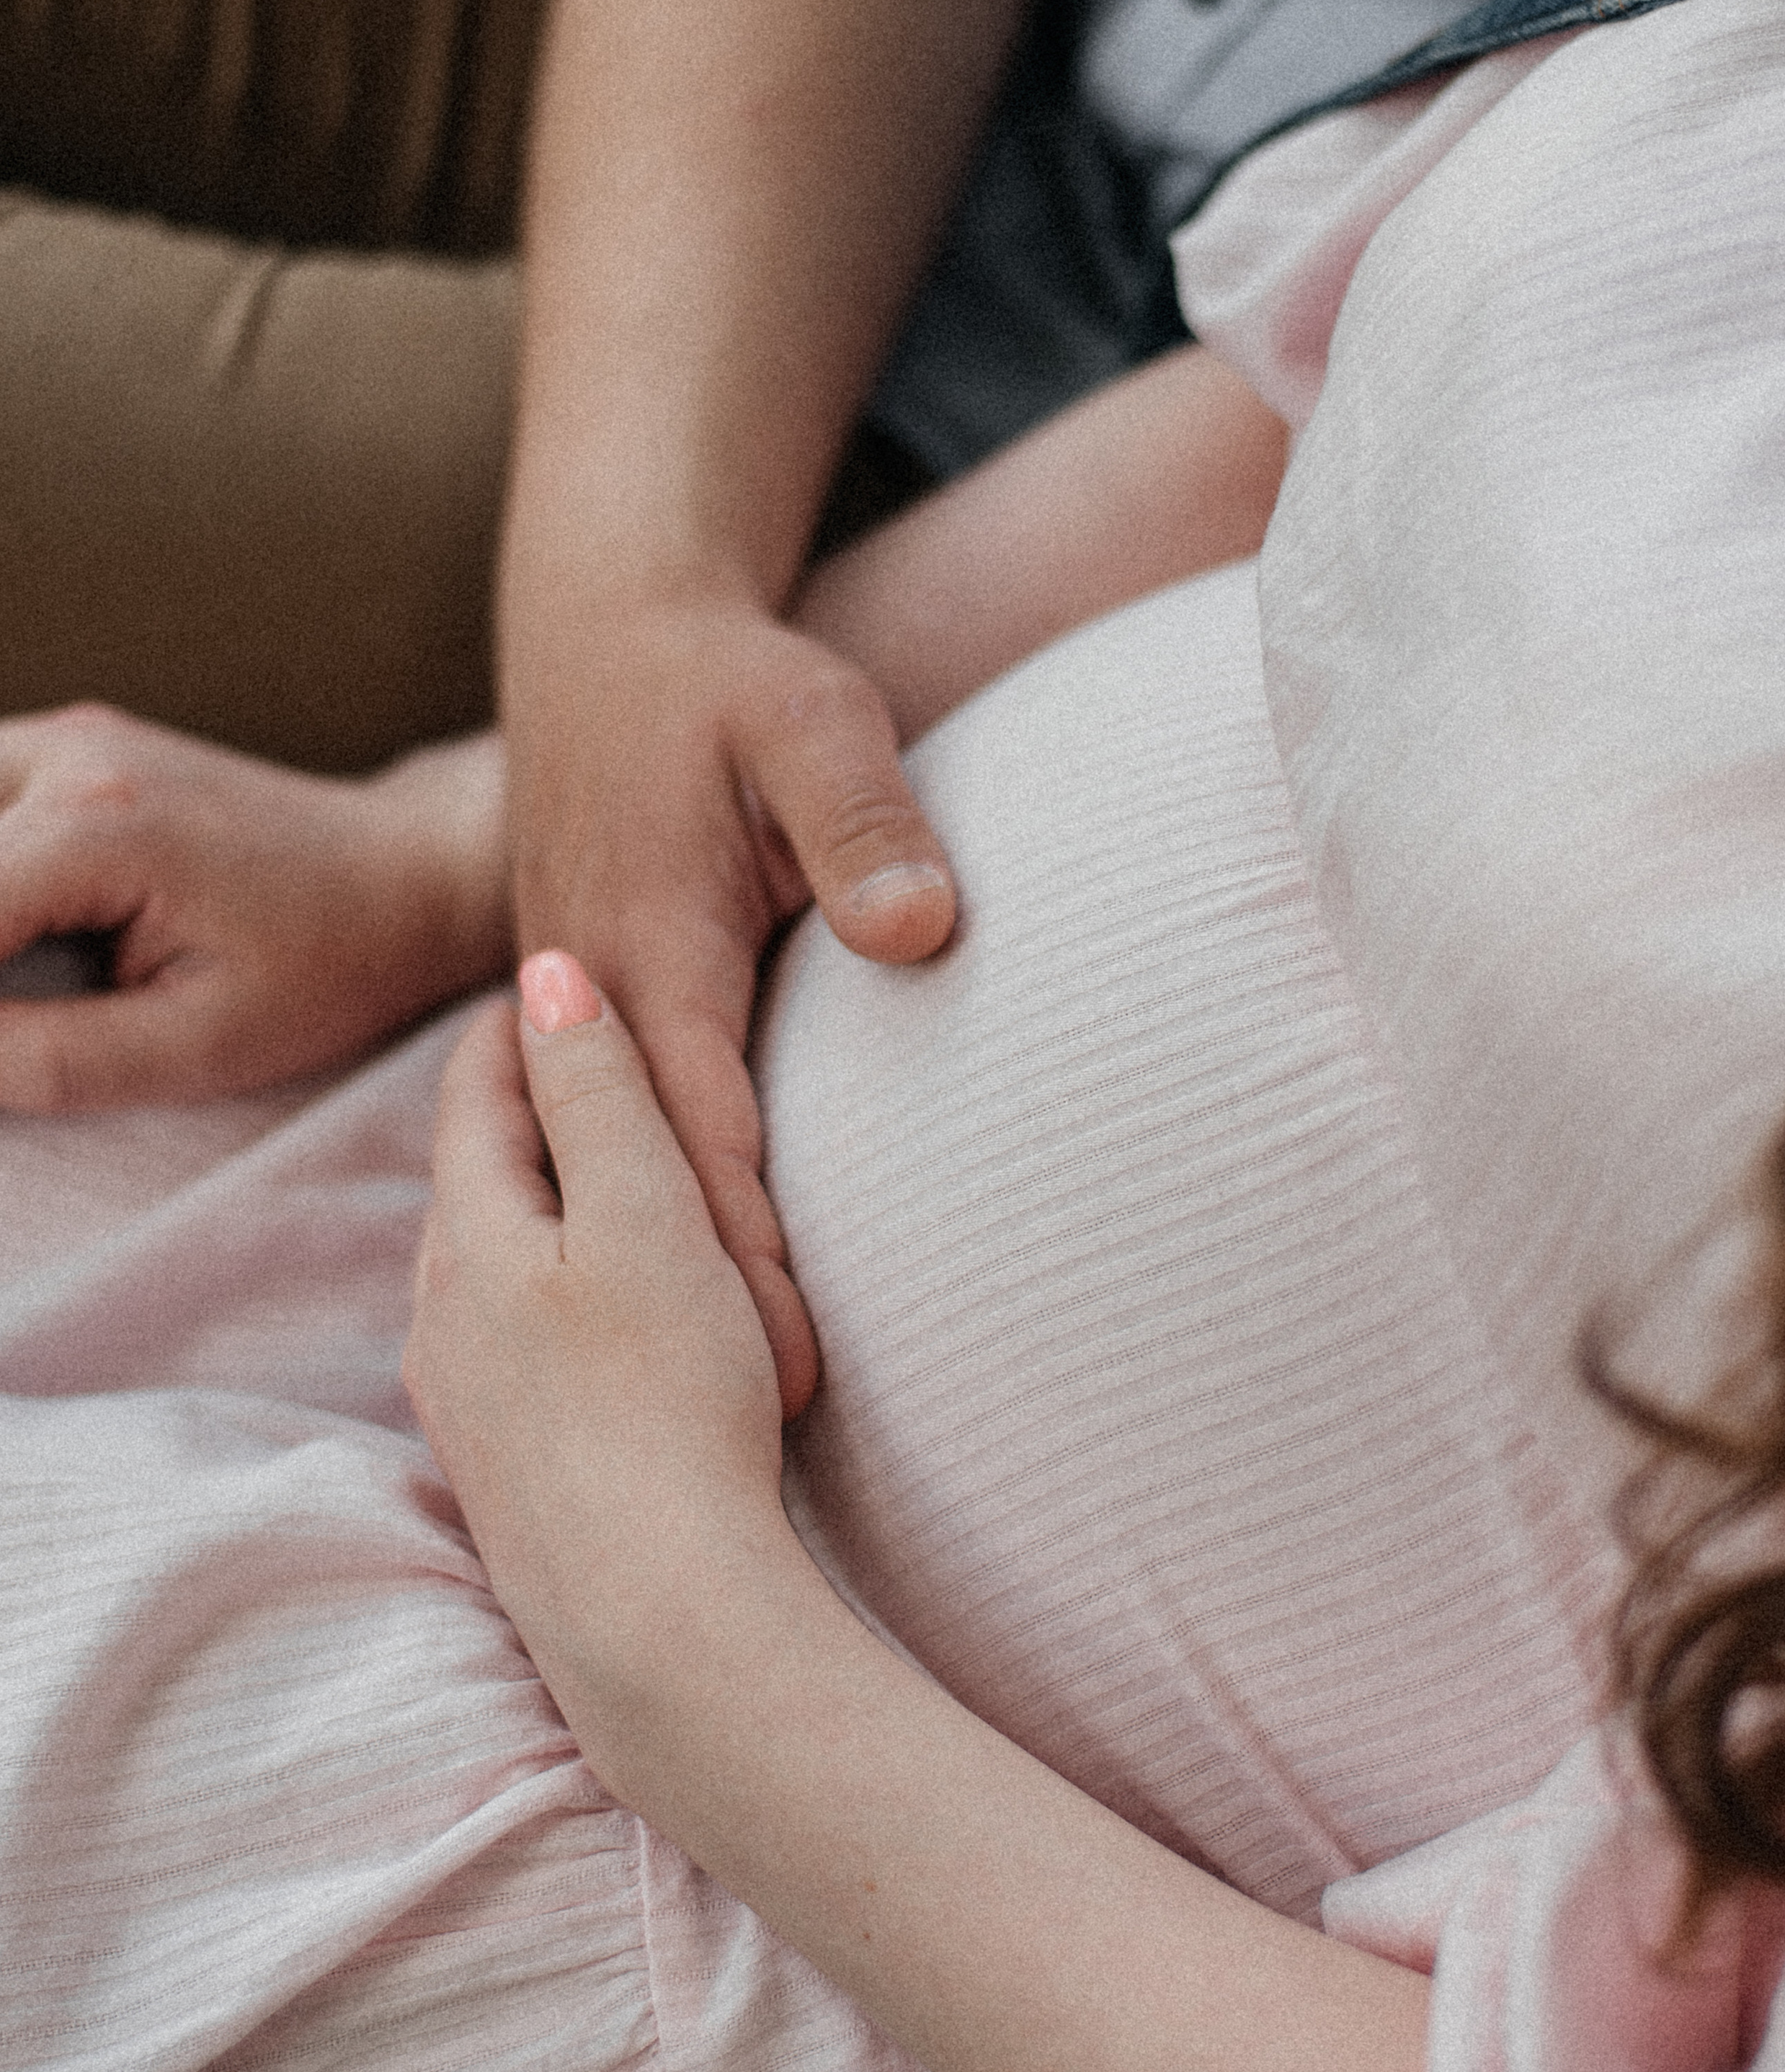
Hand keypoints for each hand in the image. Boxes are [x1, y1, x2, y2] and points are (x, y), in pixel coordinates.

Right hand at [0, 705, 509, 1108]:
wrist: (407, 873)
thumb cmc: (327, 967)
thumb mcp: (196, 1046)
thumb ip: (45, 1059)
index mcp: (98, 830)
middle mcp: (68, 759)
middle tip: (8, 1024)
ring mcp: (65, 739)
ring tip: (12, 982)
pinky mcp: (69, 746)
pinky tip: (11, 940)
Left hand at [403, 951, 788, 1792]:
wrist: (662, 1623)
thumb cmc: (668, 1409)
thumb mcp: (648, 1217)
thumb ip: (596, 1094)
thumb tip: (545, 975)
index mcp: (470, 1240)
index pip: (475, 1094)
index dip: (519, 1024)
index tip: (552, 972)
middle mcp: (440, 1319)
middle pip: (472, 1180)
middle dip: (520, 1114)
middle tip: (572, 1056)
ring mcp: (464, 1404)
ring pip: (488, 1268)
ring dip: (536, 1212)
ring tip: (592, 1181)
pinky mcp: (505, 1473)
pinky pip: (511, 1344)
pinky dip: (549, 1295)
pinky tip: (593, 1324)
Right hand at [505, 601, 955, 1420]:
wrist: (608, 636)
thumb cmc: (725, 682)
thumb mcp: (812, 720)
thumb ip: (865, 823)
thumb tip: (919, 932)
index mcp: (650, 943)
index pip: (700, 1128)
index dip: (744, 1252)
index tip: (791, 1364)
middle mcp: (593, 989)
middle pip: (648, 1174)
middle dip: (704, 1299)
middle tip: (771, 1434)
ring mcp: (579, 998)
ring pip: (622, 1158)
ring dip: (670, 1263)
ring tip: (735, 1392)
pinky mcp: (592, 997)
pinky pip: (617, 1120)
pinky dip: (651, 1199)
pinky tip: (690, 1278)